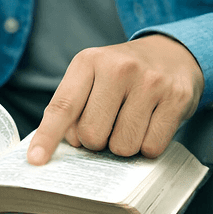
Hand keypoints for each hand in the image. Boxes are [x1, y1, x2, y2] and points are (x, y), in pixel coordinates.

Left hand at [27, 35, 203, 164]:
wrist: (171, 53)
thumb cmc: (119, 76)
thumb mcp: (88, 78)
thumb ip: (68, 109)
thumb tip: (51, 149)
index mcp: (88, 62)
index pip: (62, 108)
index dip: (47, 137)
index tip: (35, 160)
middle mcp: (119, 67)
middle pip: (92, 135)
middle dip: (95, 141)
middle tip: (107, 123)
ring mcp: (151, 82)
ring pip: (122, 146)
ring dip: (122, 145)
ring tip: (129, 122)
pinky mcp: (177, 98)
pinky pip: (151, 147)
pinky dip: (147, 146)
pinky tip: (149, 124)